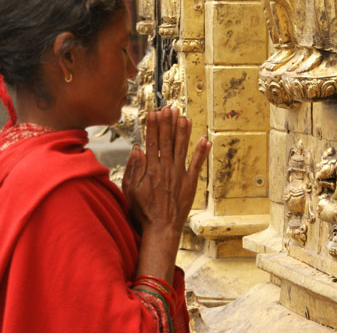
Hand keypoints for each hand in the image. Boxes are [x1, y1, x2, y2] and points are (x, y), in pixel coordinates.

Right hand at [123, 106, 210, 235]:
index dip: (153, 126)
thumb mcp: (130, 190)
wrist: (161, 229)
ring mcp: (179, 175)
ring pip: (182, 148)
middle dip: (168, 123)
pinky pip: (197, 164)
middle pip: (167, 140)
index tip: (153, 112)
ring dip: (184, 132)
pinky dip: (201, 152)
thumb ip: (133, 168)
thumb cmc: (142, 211)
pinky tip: (205, 139)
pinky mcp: (190, 182)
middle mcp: (166, 169)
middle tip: (170, 108)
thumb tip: (137, 148)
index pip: (152, 142)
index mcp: (150, 169)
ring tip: (185, 116)